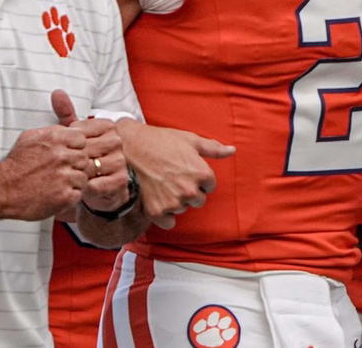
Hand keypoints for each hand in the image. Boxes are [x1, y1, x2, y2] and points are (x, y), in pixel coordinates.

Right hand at [0, 117, 88, 220]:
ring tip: (58, 183)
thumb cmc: (15, 165)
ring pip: (83, 177)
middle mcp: (61, 156)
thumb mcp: (30, 137)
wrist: (2, 189)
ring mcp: (64, 177)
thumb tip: (66, 129)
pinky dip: (69, 195)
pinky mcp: (65, 196)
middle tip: (62, 170)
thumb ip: (52, 132)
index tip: (68, 153)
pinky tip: (56, 193)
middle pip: (84, 158)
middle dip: (75, 164)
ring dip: (73, 181)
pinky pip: (78, 194)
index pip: (81, 138)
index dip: (75, 147)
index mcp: (54, 139)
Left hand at [51, 91, 129, 213]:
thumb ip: (67, 113)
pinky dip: (85, 187)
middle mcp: (117, 141)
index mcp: (107, 126)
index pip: (81, 130)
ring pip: (90, 166)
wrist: (101, 186)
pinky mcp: (121, 181)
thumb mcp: (75, 134)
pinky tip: (80, 187)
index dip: (69, 143)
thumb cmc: (86, 156)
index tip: (65, 149)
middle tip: (65, 166)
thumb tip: (56, 92)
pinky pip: (96, 184)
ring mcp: (121, 161)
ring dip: (77, 174)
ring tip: (72, 177)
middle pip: (85, 149)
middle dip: (72, 159)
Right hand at [115, 120, 231, 227]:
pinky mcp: (157, 211)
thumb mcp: (190, 140)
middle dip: (188, 190)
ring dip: (176, 201)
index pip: (209, 186)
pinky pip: (169, 222)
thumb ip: (213, 148)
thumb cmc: (160, 141)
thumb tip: (232, 150)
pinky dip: (164, 214)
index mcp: (202, 174)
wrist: (129, 147)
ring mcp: (173, 203)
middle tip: (172, 177)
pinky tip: (157, 198)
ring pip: (183, 209)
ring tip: (161, 183)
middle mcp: (190, 191)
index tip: (183, 169)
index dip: (197, 177)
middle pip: (198, 200)